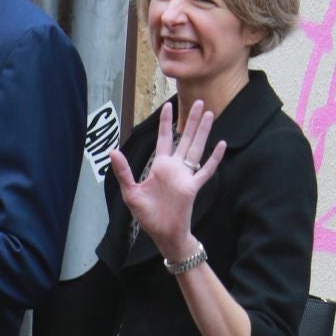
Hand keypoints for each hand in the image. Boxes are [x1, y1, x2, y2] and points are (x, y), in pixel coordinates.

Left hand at [109, 98, 224, 262]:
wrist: (162, 234)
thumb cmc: (147, 215)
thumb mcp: (131, 192)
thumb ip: (124, 171)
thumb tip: (113, 151)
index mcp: (160, 166)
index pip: (164, 138)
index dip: (166, 122)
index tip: (168, 105)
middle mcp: (174, 168)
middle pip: (185, 138)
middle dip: (191, 120)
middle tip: (199, 101)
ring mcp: (185, 176)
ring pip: (197, 148)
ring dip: (203, 132)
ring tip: (210, 113)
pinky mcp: (193, 187)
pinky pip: (206, 170)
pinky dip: (214, 158)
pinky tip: (221, 144)